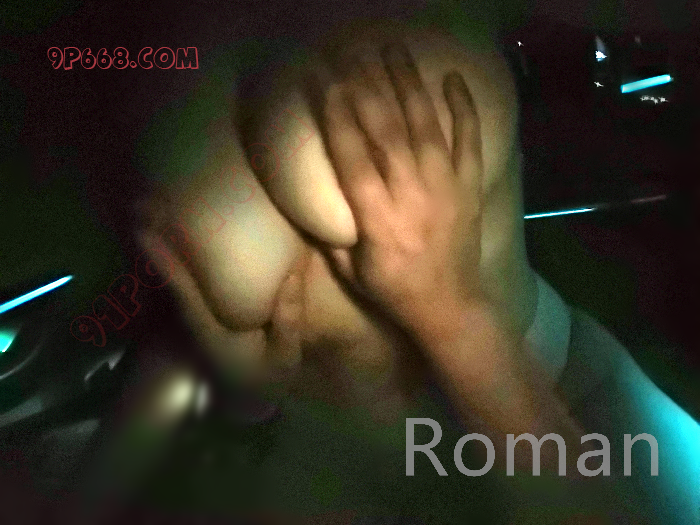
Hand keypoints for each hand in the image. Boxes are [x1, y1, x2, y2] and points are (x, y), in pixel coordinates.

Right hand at [322, 42, 485, 340]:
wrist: (451, 307)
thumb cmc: (394, 291)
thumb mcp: (352, 273)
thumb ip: (331, 236)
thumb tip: (309, 203)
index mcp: (379, 220)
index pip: (353, 159)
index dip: (337, 119)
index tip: (324, 85)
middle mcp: (412, 196)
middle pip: (387, 133)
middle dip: (366, 88)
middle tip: (350, 55)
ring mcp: (446, 188)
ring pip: (425, 127)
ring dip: (408, 85)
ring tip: (393, 51)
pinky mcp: (469, 188)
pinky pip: (469, 142)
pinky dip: (464, 110)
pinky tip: (452, 80)